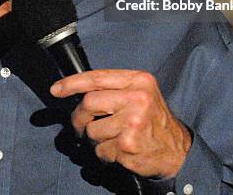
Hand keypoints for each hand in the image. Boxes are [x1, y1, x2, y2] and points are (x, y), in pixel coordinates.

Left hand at [50, 69, 190, 177]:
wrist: (177, 149)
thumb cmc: (153, 119)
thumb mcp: (141, 93)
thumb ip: (114, 88)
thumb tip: (78, 91)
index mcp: (138, 80)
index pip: (97, 77)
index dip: (72, 83)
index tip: (56, 89)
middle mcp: (137, 98)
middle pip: (88, 103)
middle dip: (79, 117)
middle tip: (81, 126)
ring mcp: (132, 122)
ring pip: (91, 130)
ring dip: (95, 140)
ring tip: (111, 139)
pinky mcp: (128, 145)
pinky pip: (100, 151)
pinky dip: (104, 155)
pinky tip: (119, 151)